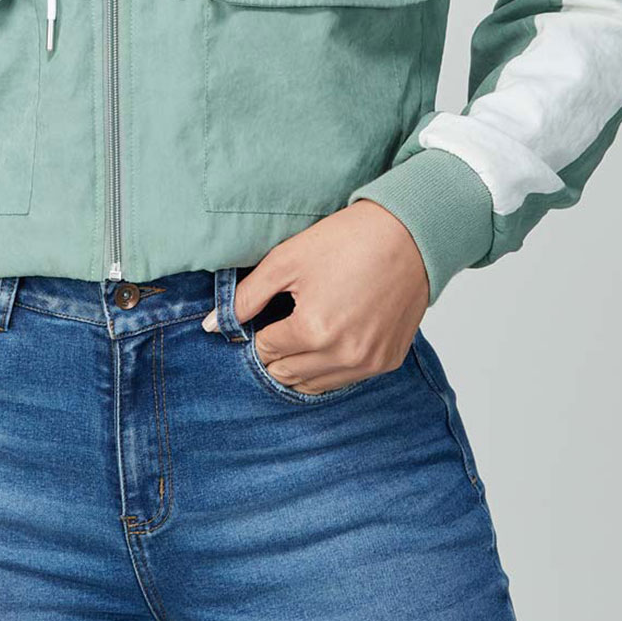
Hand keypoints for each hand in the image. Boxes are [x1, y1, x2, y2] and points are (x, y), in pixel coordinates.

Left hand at [202, 199, 430, 392]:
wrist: (410, 235)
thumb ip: (246, 296)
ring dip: (302, 363)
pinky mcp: (387, 361)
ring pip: (314, 385)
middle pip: (286, 374)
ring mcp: (368, 363)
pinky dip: (331, 365)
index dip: (261, 330)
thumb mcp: (287, 260)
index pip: (265, 351)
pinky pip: (345, 380)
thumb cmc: (348, 241)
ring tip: (307, 328)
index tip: (271, 311)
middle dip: (277, 351)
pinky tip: (333, 335)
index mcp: (314, 330)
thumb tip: (211, 325)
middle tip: (285, 321)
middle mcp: (343, 355)